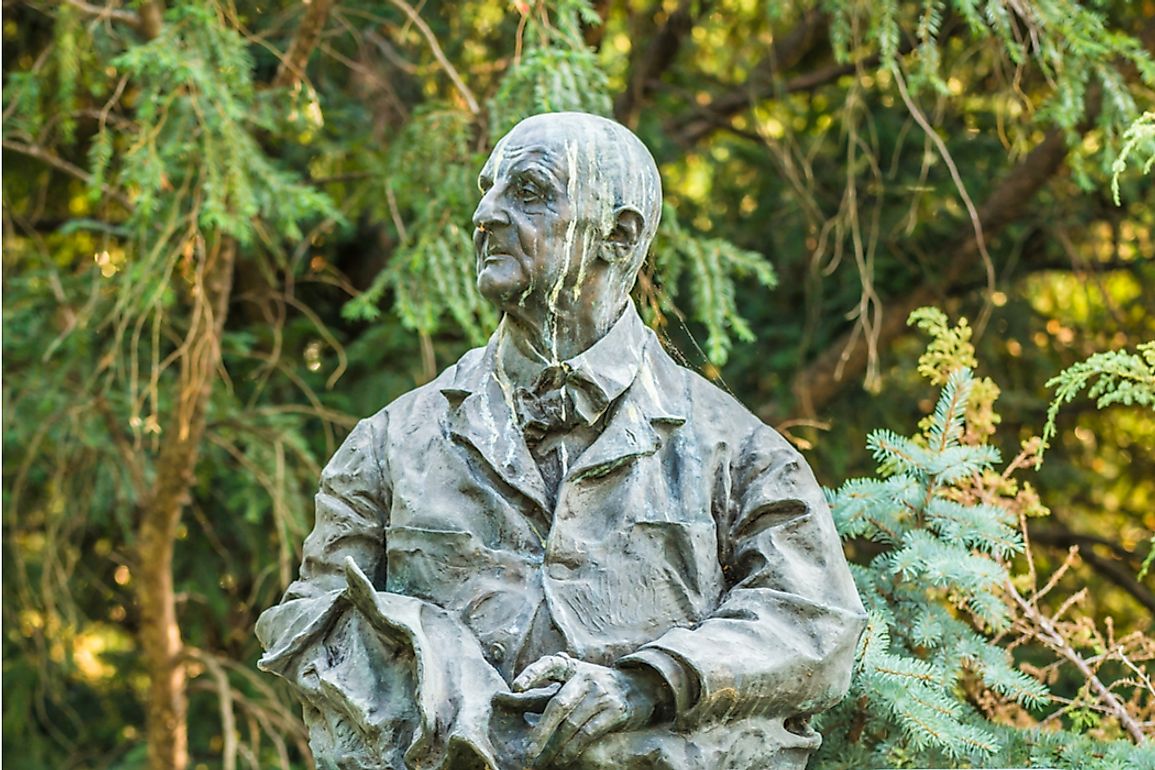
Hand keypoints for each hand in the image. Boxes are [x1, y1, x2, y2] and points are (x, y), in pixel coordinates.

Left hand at [512, 653, 666, 767]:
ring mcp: (601, 694)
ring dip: (555, 746)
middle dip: (541, 731)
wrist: (640, 686)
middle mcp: (586, 677)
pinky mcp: (614, 710)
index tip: (515, 688)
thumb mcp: (574, 679)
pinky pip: (588, 733)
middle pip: (558, 704)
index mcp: (572, 667)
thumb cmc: (595, 685)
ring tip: (542, 761)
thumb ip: (546, 688)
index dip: (532, 673)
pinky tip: (563, 758)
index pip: (549, 664)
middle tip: (527, 752)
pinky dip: (573, 748)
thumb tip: (510, 695)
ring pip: (572, 724)